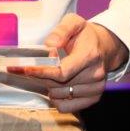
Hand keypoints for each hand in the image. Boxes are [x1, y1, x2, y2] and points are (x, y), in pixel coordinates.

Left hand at [8, 14, 128, 112]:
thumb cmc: (84, 35)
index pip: (62, 72)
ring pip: (60, 96)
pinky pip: (66, 107)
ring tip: (51, 74)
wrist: (104, 46)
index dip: (42, 72)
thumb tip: (50, 45)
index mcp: (89, 55)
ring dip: (49, 87)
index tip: (25, 69)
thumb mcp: (73, 22)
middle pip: (58, 85)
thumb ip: (61, 31)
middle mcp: (95, 74)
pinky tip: (57, 87)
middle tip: (32, 69)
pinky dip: (57, 100)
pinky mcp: (94, 98)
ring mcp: (96, 88)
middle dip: (41, 77)